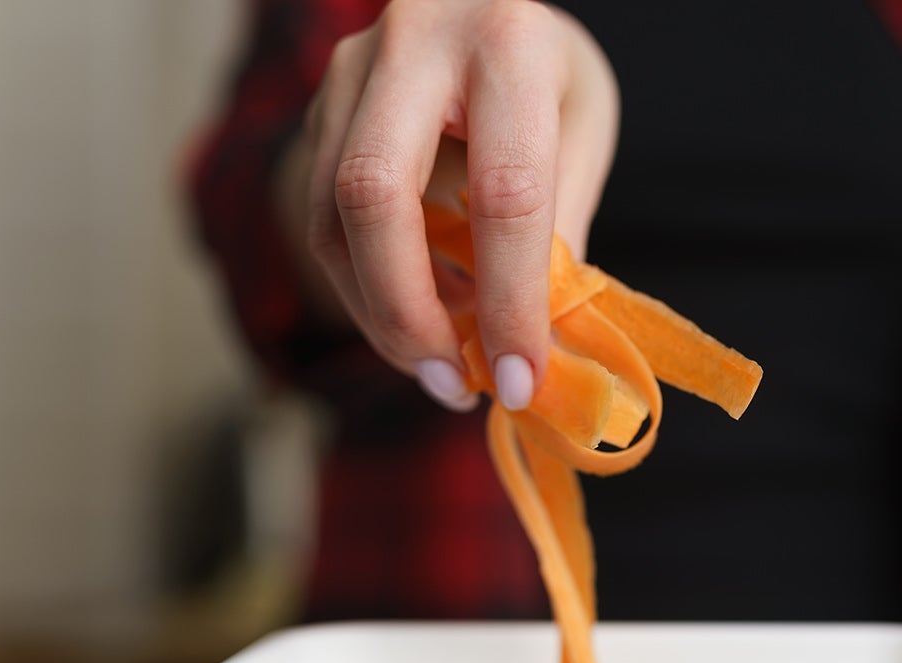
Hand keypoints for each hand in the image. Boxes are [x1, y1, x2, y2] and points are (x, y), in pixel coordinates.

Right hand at [298, 0, 617, 410]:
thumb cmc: (545, 72)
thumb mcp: (581, 129)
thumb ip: (560, 226)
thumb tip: (534, 344)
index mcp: (507, 42)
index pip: (504, 192)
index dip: (511, 299)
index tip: (520, 378)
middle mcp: (414, 42)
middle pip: (375, 195)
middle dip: (408, 310)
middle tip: (450, 382)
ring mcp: (350, 69)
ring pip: (333, 216)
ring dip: (382, 312)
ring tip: (439, 365)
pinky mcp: (320, 104)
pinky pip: (325, 216)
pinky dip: (367, 285)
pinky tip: (416, 317)